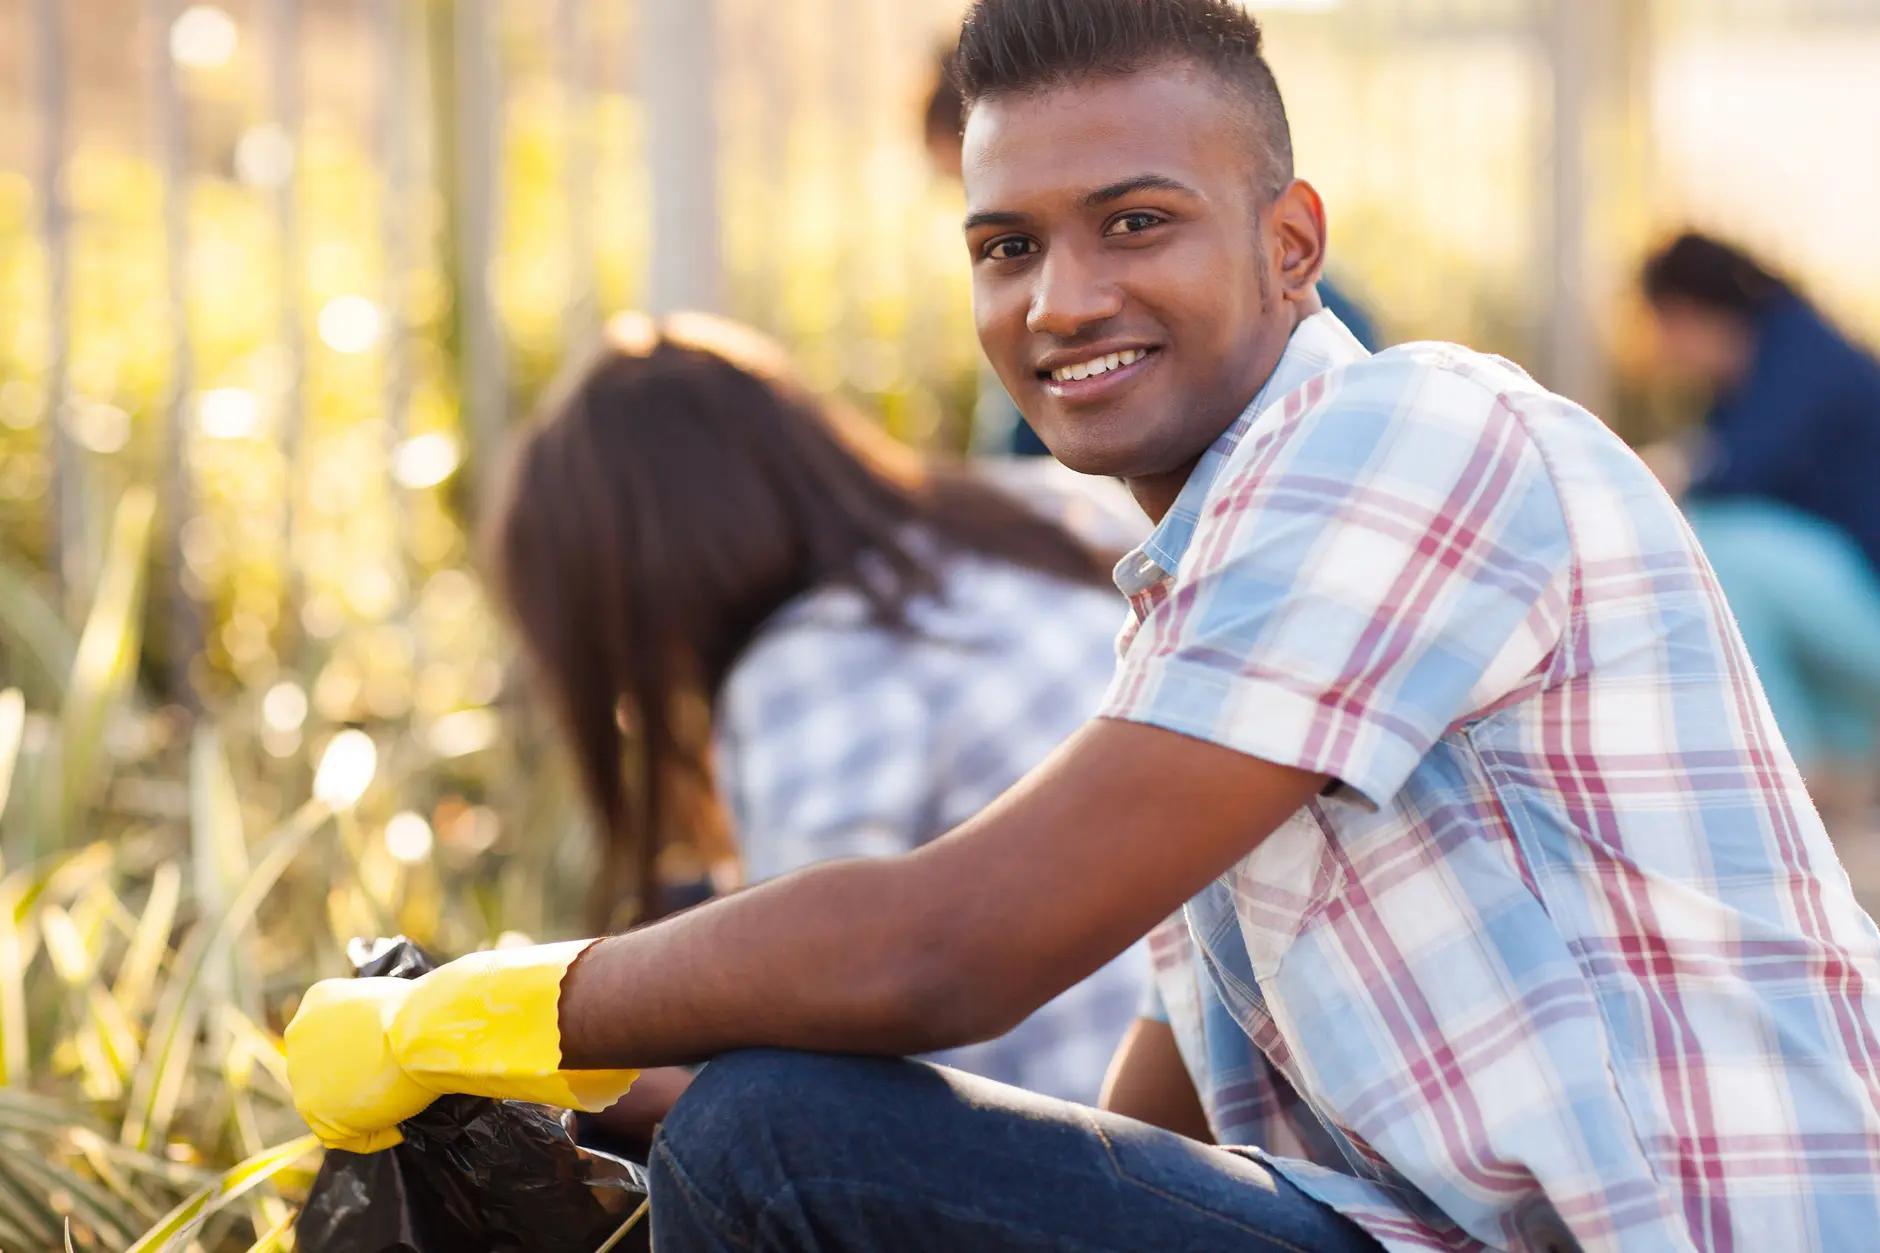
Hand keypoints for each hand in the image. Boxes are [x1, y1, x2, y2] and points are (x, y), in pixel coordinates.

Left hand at [284, 977, 436, 1151]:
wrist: (420, 1031)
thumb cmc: (420, 1011)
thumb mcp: (389, 1000)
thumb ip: (372, 1022)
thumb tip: (384, 1046)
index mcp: (317, 1002)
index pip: (333, 1035)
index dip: (362, 1051)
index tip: (390, 1059)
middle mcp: (299, 1035)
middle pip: (326, 1068)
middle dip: (356, 1079)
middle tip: (394, 1085)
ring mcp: (302, 1075)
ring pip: (330, 1102)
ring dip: (361, 1110)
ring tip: (400, 1109)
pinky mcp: (314, 1111)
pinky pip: (343, 1135)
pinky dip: (373, 1135)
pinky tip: (398, 1128)